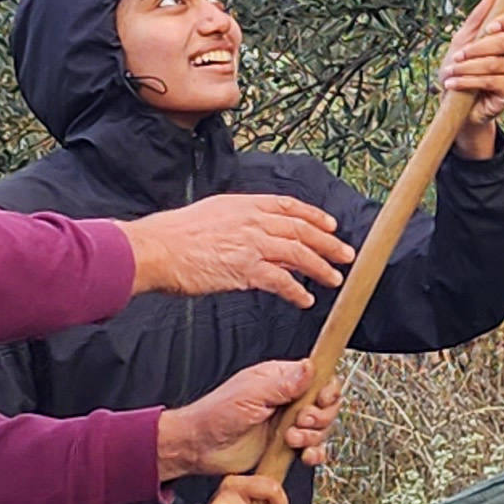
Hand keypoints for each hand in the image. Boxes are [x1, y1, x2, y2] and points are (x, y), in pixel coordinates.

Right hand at [120, 194, 352, 306]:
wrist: (157, 248)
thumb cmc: (175, 235)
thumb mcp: (211, 214)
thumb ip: (237, 220)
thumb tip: (254, 230)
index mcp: (244, 204)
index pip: (288, 206)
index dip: (314, 216)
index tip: (331, 225)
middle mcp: (252, 220)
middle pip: (301, 230)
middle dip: (328, 243)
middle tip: (346, 254)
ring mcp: (251, 244)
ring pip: (298, 254)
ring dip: (320, 267)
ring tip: (334, 279)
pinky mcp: (246, 269)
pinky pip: (281, 281)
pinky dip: (296, 290)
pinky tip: (305, 298)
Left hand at [157, 360, 346, 478]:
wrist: (200, 446)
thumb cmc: (216, 414)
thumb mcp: (250, 395)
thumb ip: (283, 384)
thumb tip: (309, 367)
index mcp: (279, 379)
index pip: (318, 377)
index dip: (326, 389)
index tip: (321, 400)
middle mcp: (287, 400)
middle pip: (325, 404)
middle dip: (319, 416)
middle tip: (299, 422)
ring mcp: (287, 423)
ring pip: (320, 428)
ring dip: (312, 436)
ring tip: (290, 439)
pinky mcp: (285, 446)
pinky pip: (312, 448)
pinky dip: (314, 453)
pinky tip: (304, 455)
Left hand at [440, 0, 503, 158]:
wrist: (456, 102)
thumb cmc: (461, 67)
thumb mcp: (463, 39)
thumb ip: (478, 17)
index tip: (491, 27)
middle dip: (478, 48)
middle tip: (457, 56)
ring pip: (497, 64)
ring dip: (468, 68)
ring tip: (450, 72)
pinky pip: (494, 83)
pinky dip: (469, 82)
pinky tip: (454, 84)